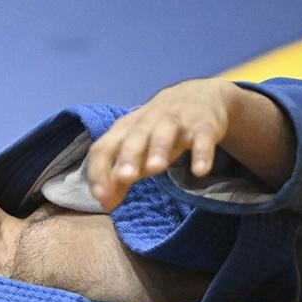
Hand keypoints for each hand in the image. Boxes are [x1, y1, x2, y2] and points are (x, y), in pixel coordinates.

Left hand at [87, 79, 235, 210]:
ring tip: (156, 168)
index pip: (103, 148)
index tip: (100, 196)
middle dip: (128, 156)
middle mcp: (146, 123)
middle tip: (125, 177)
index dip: (98, 171)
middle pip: (133, 137)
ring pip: (164, 133)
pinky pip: (202, 137)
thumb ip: (118, 179)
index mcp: (123, 131)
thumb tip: (104, 205)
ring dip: (159, 149)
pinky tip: (200, 171)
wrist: (196, 96)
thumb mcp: (134, 152)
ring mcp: (175, 121)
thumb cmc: (155, 133)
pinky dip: (201, 153)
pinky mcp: (202, 124)